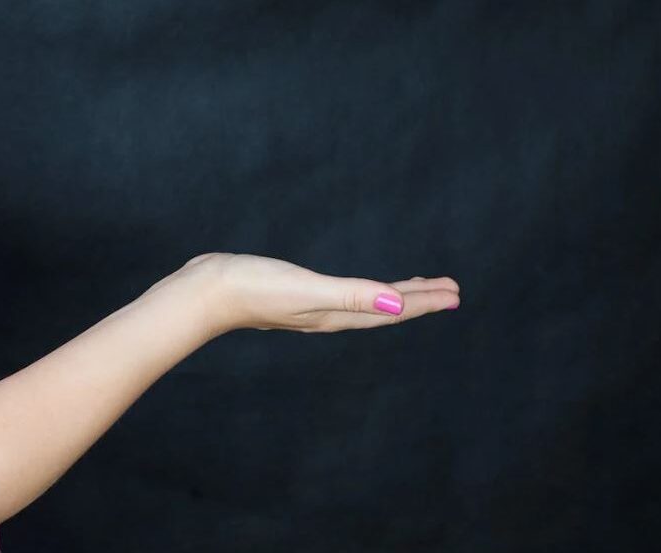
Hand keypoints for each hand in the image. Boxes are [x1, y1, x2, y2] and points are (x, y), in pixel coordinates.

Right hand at [172, 252, 459, 334]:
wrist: (205, 292)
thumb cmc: (254, 288)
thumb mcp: (309, 290)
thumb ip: (353, 296)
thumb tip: (397, 305)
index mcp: (336, 315)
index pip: (392, 310)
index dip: (425, 301)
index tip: (455, 293)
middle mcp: (329, 315)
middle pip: (384, 308)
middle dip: (417, 299)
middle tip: (450, 289)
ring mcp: (311, 307)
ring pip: (365, 302)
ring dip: (392, 295)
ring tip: (413, 287)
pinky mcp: (296, 294)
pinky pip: (343, 294)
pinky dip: (362, 289)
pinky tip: (355, 286)